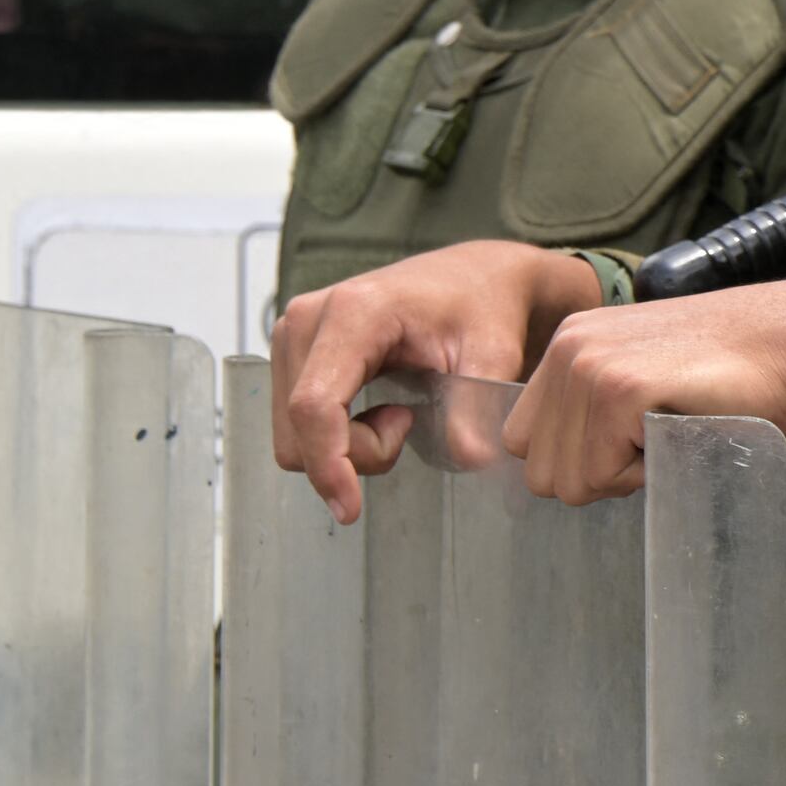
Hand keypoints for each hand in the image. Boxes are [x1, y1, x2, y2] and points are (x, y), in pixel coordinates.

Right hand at [267, 241, 604, 525]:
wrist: (475, 277)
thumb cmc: (484, 307)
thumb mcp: (494, 353)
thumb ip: (476, 405)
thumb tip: (469, 458)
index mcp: (353, 311)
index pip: (314, 406)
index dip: (328, 464)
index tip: (351, 508)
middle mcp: (307, 318)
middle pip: (300, 429)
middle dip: (354, 454)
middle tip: (411, 424)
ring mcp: (292, 333)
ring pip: (292, 434)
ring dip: (345, 446)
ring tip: (401, 412)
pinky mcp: (291, 350)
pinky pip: (294, 423)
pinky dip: (335, 436)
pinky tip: (379, 409)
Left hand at [506, 277, 785, 501]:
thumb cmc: (732, 371)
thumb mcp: (642, 370)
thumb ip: (592, 403)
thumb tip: (553, 472)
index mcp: (568, 340)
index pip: (525, 441)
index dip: (581, 458)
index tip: (634, 434)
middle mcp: (567, 346)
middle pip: (539, 470)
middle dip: (598, 473)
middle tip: (654, 437)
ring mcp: (589, 366)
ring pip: (565, 482)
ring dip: (620, 475)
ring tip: (667, 429)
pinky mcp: (617, 390)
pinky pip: (601, 476)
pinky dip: (642, 473)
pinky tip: (678, 428)